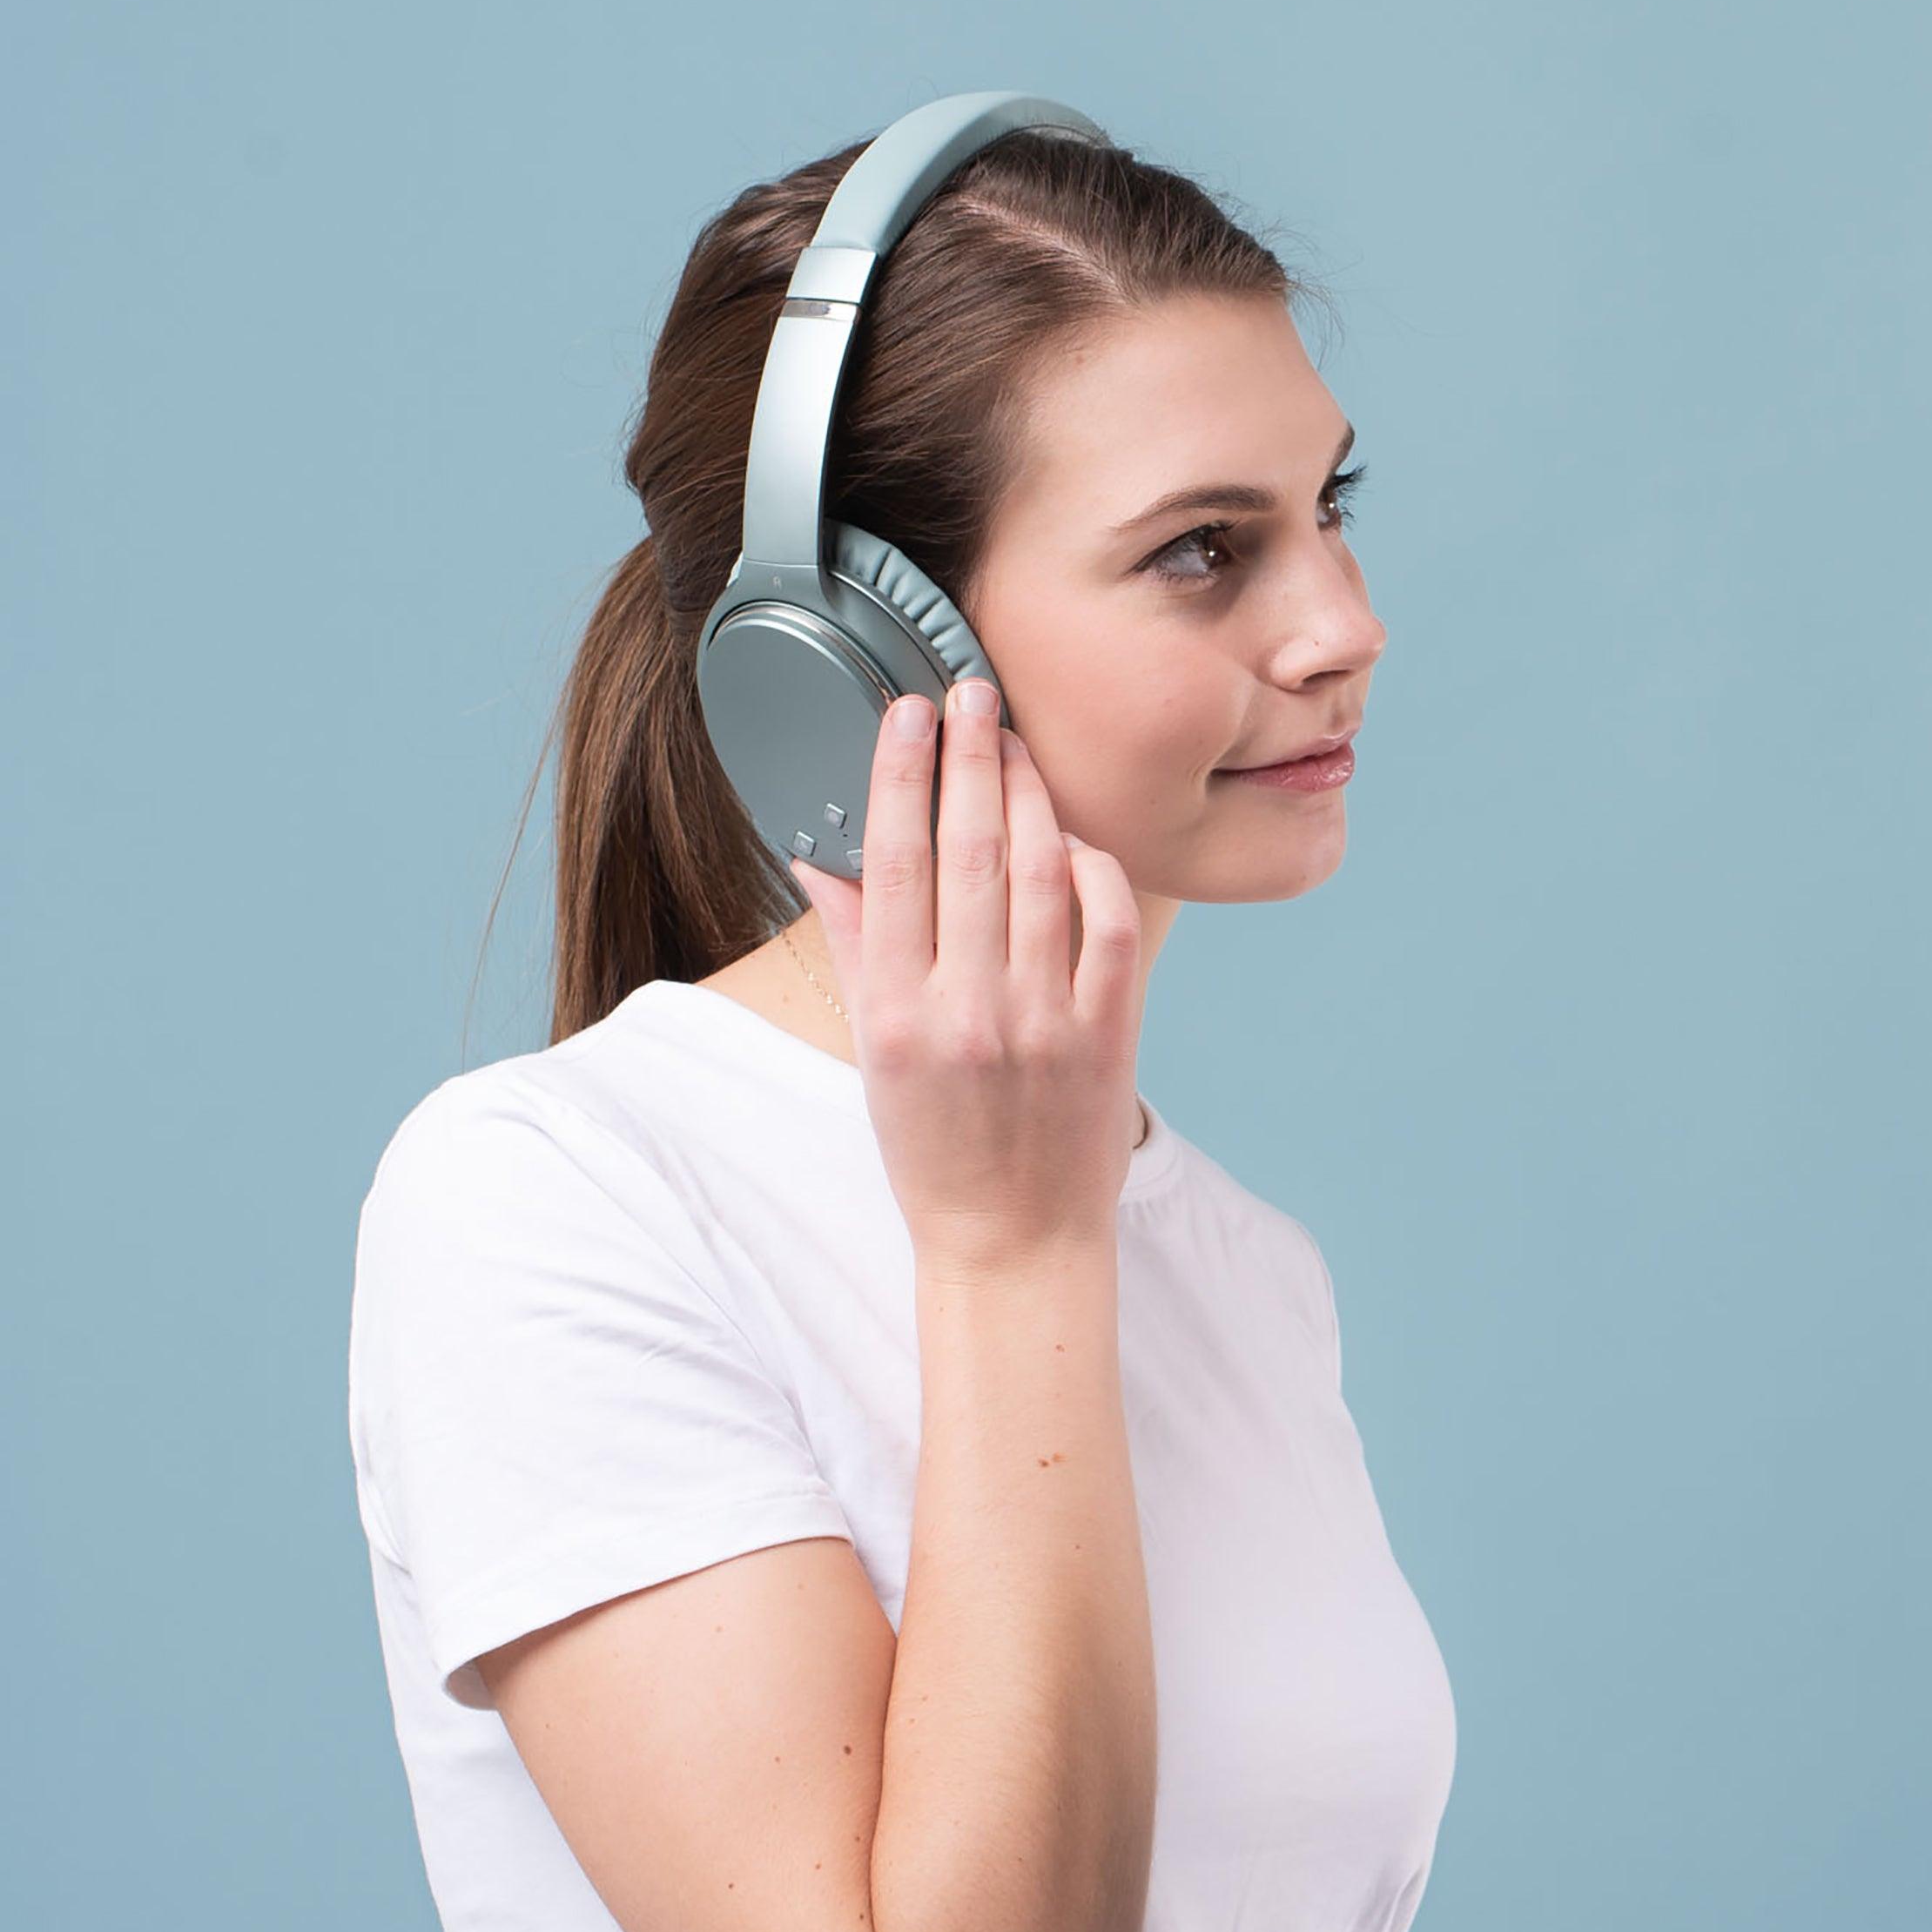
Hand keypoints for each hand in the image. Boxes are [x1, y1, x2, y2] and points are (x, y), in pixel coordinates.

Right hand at [790, 678, 1145, 1269]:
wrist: (1014, 1241)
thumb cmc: (933, 1146)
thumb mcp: (871, 1053)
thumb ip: (855, 946)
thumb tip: (822, 852)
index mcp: (895, 1012)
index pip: (895, 864)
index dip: (901, 775)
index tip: (907, 712)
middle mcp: (967, 1010)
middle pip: (971, 851)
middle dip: (970, 758)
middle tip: (971, 690)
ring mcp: (1044, 1021)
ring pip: (1044, 874)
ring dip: (1033, 794)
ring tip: (1017, 744)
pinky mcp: (1108, 1033)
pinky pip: (1109, 924)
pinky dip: (1096, 868)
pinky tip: (1077, 836)